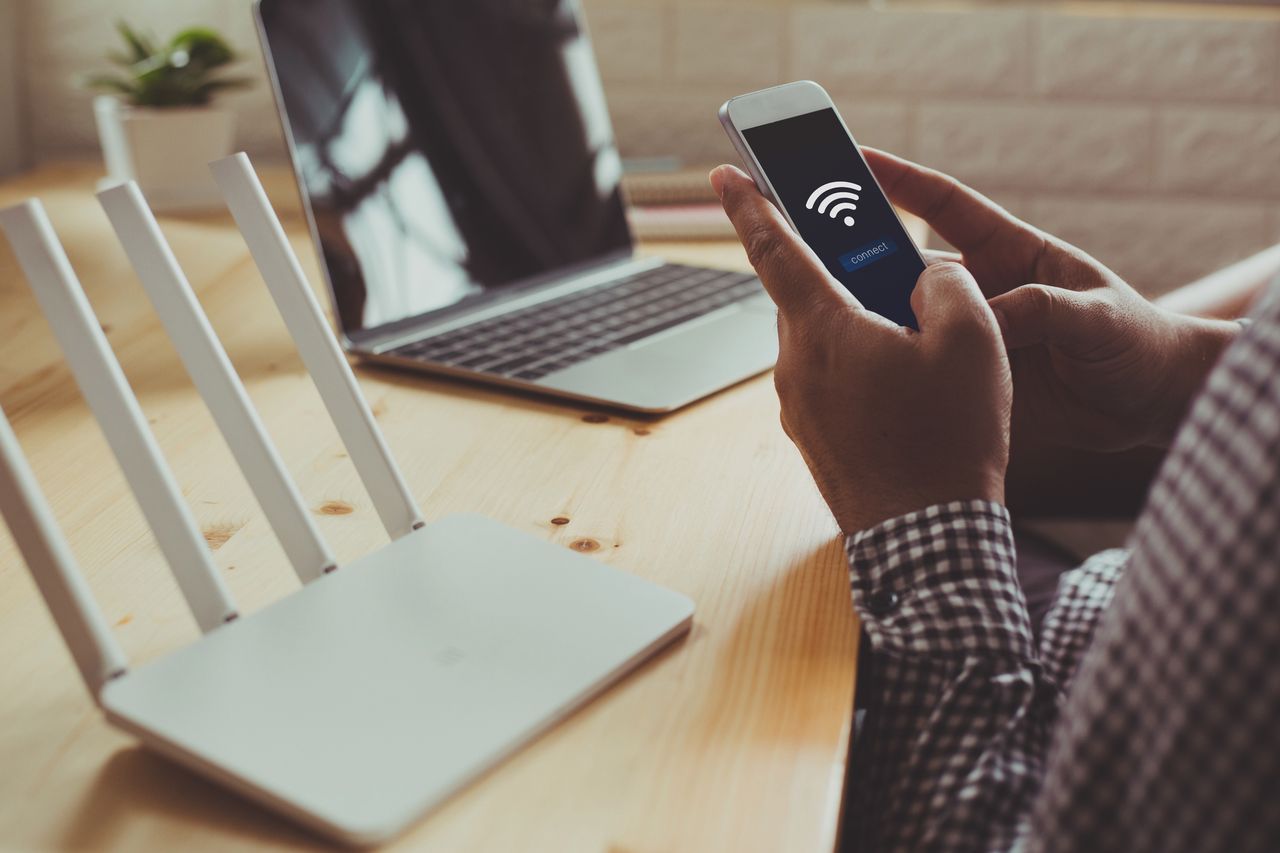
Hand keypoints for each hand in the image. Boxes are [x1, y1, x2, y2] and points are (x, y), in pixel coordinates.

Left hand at [710, 165, 1010, 533]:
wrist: (926, 541)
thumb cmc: (948, 440)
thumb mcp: (972, 340)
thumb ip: (945, 284)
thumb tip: (925, 278)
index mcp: (821, 329)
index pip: (773, 248)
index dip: (750, 203)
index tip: (724, 173)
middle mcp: (795, 367)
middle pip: (809, 295)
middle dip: (841, 272)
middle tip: (881, 260)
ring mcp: (800, 409)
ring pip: (824, 341)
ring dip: (860, 326)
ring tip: (919, 338)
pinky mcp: (815, 440)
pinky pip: (832, 382)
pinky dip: (860, 368)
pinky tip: (909, 389)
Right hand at [864, 149, 1238, 450]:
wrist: (1152, 405)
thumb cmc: (1137, 342)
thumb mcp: (1097, 317)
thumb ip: (1042, 309)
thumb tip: (983, 320)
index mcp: (1010, 253)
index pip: (944, 206)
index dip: (899, 180)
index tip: (853, 161)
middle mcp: (981, 290)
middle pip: (907, 265)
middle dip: (860, 256)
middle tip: (814, 254)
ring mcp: (970, 336)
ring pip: (906, 322)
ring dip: (872, 322)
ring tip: (831, 323)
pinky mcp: (969, 382)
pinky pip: (923, 374)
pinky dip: (893, 375)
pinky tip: (862, 377)